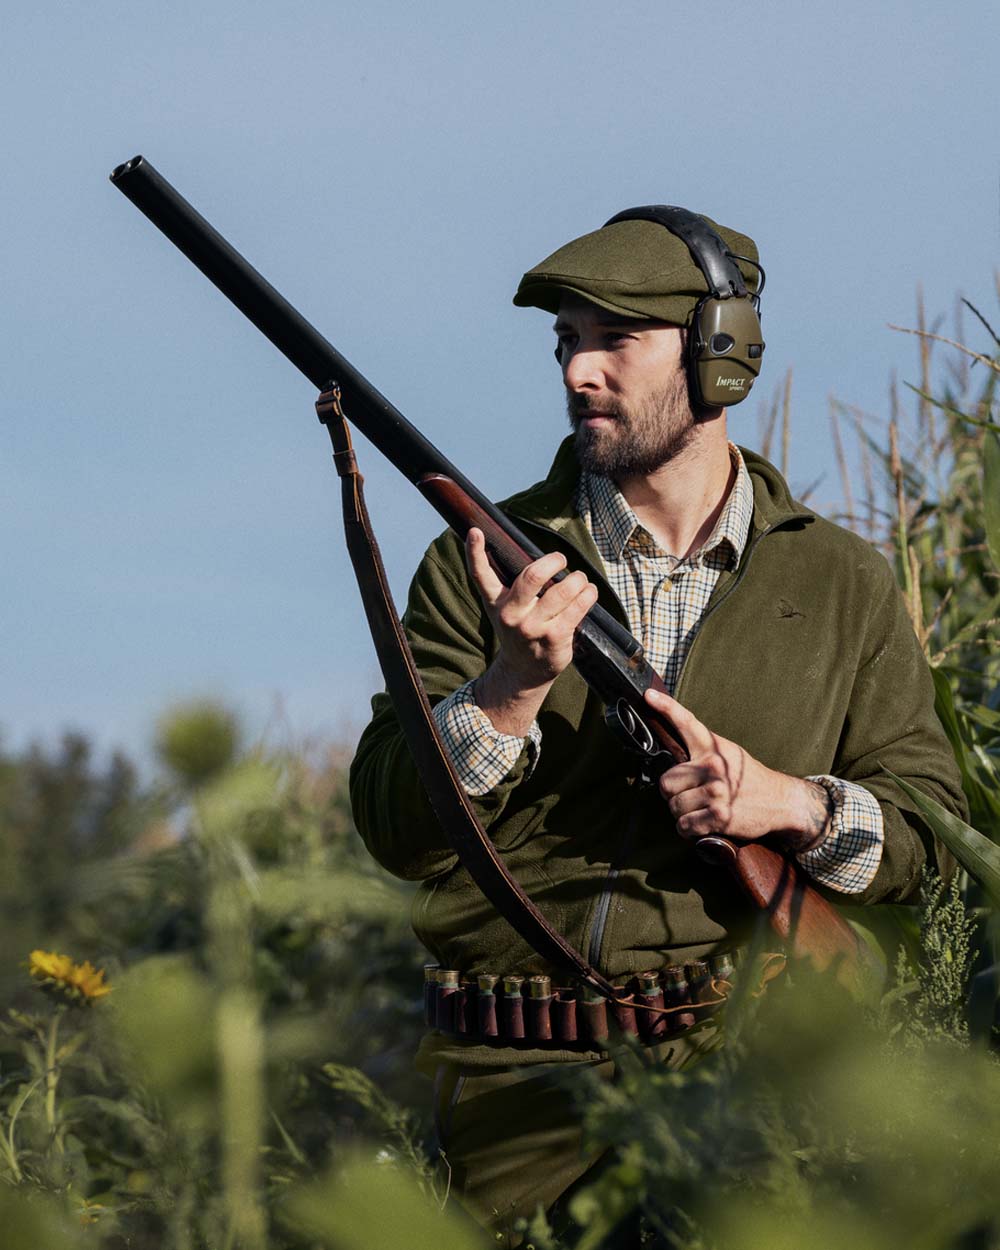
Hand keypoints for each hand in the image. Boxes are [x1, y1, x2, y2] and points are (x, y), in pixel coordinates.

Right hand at [464, 528, 598, 735]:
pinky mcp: (555, 637)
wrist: (524, 671)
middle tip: (561, 559)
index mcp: (496, 602)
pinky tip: (589, 592)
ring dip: (578, 579)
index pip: (481, 575)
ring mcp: (533, 627)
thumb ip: (512, 585)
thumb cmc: (519, 630)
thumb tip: (535, 555)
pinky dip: (588, 595)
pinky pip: (577, 608)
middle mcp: (512, 614)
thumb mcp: (504, 609)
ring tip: (581, 580)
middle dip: (554, 561)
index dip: (475, 552)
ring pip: (562, 590)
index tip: (475, 531)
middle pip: (533, 576)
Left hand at [644, 687, 831, 851]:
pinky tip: (702, 823)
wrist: (782, 801)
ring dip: (682, 813)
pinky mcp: (720, 816)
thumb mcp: (729, 754)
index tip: (649, 695)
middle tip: (689, 795)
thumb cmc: (749, 778)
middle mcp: (713, 766)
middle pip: (666, 782)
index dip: (666, 707)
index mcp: (713, 748)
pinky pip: (684, 825)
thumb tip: (672, 751)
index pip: (686, 723)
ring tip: (700, 809)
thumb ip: (703, 750)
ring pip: (674, 806)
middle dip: (673, 793)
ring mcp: (717, 791)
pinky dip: (688, 829)